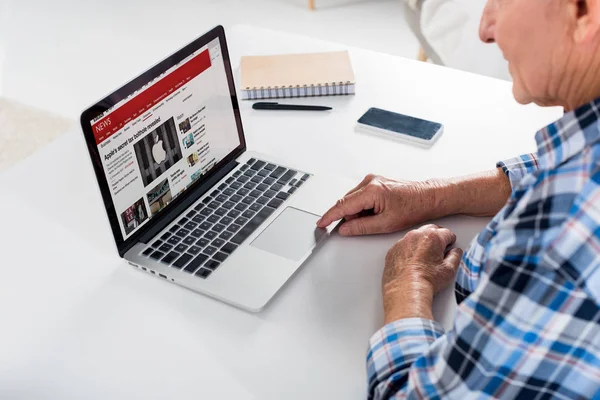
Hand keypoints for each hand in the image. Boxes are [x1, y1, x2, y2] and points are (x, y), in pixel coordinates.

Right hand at [316, 174, 439, 235]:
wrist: (427, 198)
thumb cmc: (413, 208)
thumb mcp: (385, 224)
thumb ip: (361, 227)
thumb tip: (345, 229)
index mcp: (371, 191)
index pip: (343, 206)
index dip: (330, 216)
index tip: (321, 223)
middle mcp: (369, 181)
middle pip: (347, 203)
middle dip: (351, 217)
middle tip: (366, 225)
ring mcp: (372, 180)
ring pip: (353, 200)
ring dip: (358, 212)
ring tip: (378, 217)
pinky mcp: (375, 182)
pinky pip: (360, 196)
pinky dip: (363, 207)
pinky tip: (377, 211)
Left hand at [382, 224, 462, 322]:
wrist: (405, 291)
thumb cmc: (426, 280)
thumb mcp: (449, 270)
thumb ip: (455, 256)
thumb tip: (455, 252)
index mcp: (432, 237)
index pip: (447, 233)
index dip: (450, 240)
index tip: (450, 244)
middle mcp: (416, 236)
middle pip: (430, 230)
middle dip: (437, 237)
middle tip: (439, 248)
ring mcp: (402, 242)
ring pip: (415, 236)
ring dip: (421, 242)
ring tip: (425, 256)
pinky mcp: (393, 250)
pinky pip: (403, 245)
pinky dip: (408, 250)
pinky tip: (412, 262)